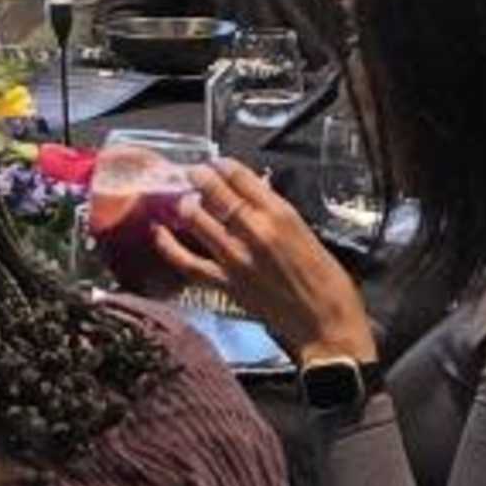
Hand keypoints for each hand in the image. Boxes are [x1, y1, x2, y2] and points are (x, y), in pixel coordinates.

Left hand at [152, 156, 377, 370]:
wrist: (326, 323)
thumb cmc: (327, 280)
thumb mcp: (307, 233)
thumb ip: (278, 214)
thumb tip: (255, 195)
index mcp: (281, 214)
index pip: (241, 177)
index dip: (223, 165)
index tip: (216, 163)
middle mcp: (255, 231)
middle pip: (215, 192)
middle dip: (199, 177)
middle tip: (192, 172)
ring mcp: (236, 258)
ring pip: (197, 219)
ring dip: (186, 203)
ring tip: (182, 197)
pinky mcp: (226, 283)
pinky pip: (188, 262)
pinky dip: (169, 246)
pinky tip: (158, 232)